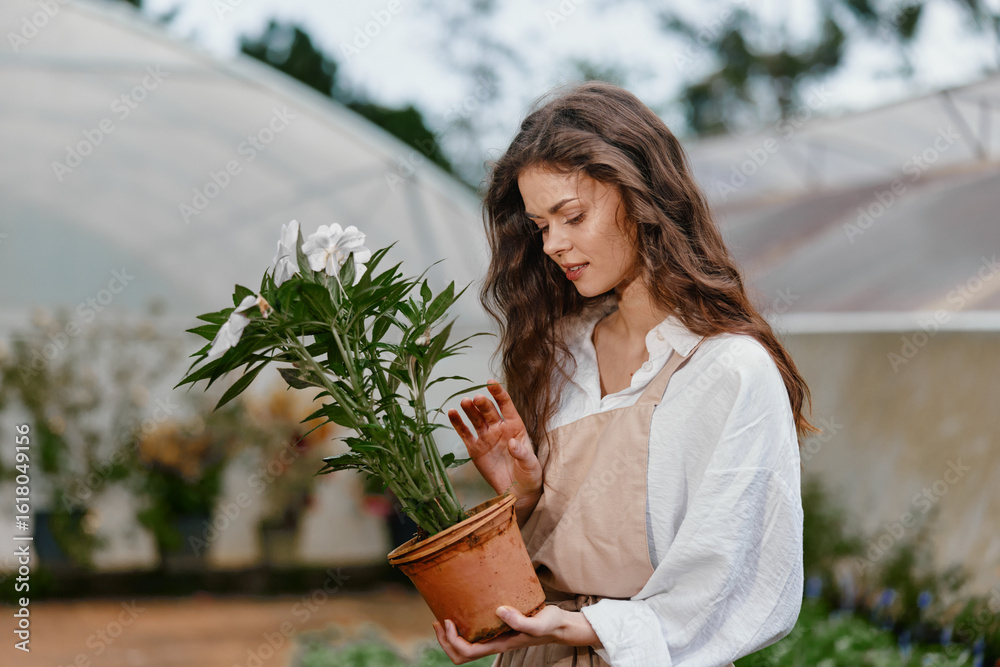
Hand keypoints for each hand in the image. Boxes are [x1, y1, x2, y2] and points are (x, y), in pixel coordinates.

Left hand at [432, 605, 600, 664]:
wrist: (559, 625)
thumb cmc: (549, 623)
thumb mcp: (539, 622)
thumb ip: (521, 621)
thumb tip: (500, 611)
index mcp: (499, 645)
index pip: (467, 652)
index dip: (452, 640)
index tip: (447, 620)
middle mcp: (493, 644)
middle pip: (460, 654)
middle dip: (444, 641)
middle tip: (438, 621)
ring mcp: (494, 638)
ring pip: (464, 648)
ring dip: (449, 637)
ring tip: (443, 619)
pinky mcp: (496, 629)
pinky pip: (472, 635)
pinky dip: (461, 628)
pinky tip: (462, 612)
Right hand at [448, 380, 541, 524]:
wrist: (517, 492)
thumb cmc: (529, 475)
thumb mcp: (530, 465)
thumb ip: (522, 453)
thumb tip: (513, 442)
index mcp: (515, 427)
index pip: (506, 406)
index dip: (499, 393)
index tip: (490, 383)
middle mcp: (499, 428)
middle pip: (489, 411)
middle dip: (483, 404)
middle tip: (476, 399)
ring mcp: (486, 437)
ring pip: (476, 419)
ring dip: (470, 410)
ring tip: (464, 402)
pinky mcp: (475, 449)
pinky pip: (465, 433)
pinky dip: (458, 423)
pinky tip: (452, 413)